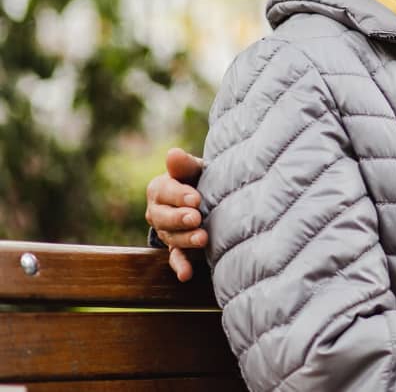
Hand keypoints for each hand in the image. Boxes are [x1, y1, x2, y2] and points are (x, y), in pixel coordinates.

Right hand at [144, 148, 206, 281]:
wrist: (205, 196)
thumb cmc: (198, 178)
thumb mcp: (193, 169)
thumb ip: (184, 164)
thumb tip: (173, 154)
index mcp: (159, 189)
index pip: (166, 192)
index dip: (180, 195)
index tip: (196, 199)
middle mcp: (157, 212)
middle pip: (164, 217)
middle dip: (180, 219)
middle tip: (196, 218)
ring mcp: (166, 232)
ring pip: (171, 237)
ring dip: (186, 239)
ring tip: (203, 239)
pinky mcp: (176, 247)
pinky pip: (175, 258)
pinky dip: (180, 266)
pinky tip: (186, 275)